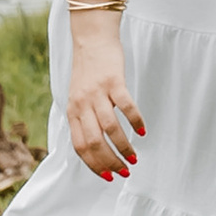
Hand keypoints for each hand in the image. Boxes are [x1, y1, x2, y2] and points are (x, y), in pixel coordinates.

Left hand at [67, 48, 143, 182]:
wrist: (91, 38)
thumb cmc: (88, 71)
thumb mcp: (78, 97)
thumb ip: (84, 118)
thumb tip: (96, 147)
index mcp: (72, 111)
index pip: (80, 147)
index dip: (94, 165)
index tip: (109, 177)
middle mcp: (82, 104)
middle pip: (94, 142)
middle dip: (110, 162)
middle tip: (125, 172)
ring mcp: (97, 92)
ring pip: (110, 128)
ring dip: (124, 147)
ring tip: (134, 158)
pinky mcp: (113, 81)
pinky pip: (125, 106)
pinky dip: (135, 121)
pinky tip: (142, 131)